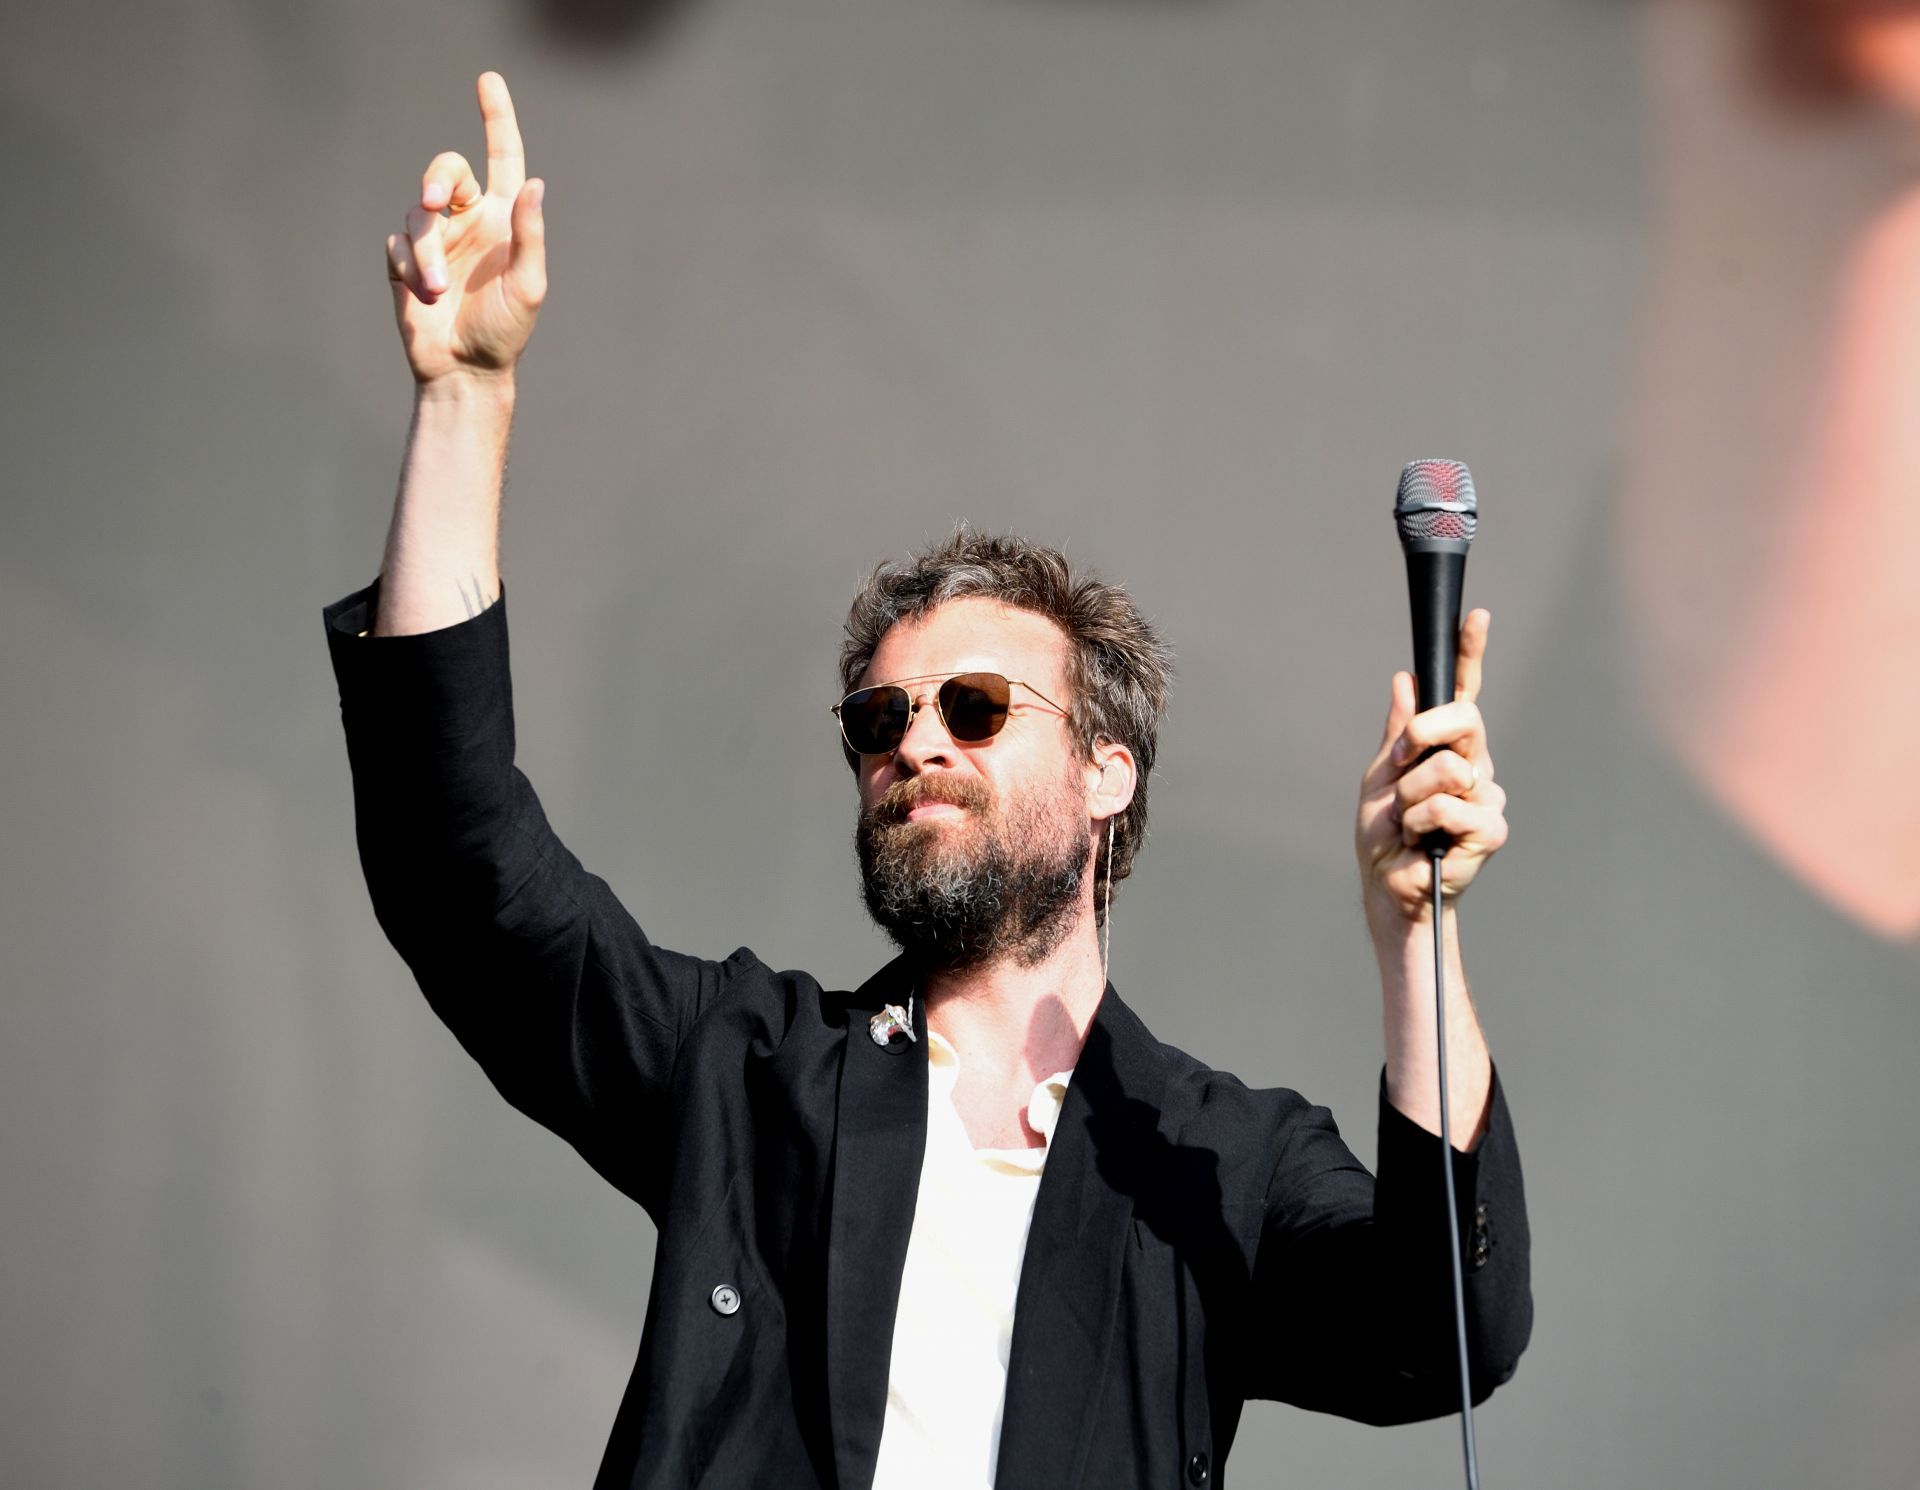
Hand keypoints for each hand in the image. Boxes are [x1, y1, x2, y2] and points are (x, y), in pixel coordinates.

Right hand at [384, 72, 546, 387]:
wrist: (464, 370)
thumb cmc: (504, 331)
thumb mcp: (528, 286)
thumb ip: (529, 236)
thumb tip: (534, 184)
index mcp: (504, 220)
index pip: (502, 158)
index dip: (496, 119)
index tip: (488, 80)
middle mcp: (469, 220)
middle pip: (445, 169)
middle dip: (436, 177)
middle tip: (433, 199)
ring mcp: (435, 239)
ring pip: (417, 212)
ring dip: (424, 250)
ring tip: (433, 289)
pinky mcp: (405, 260)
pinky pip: (397, 243)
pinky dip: (407, 266)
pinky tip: (419, 294)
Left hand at [1356, 609, 1508, 924]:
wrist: (1387, 884)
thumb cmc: (1385, 835)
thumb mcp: (1381, 774)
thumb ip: (1398, 731)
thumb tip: (1404, 679)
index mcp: (1448, 747)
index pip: (1464, 693)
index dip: (1472, 653)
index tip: (1476, 616)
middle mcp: (1475, 764)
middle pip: (1464, 718)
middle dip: (1422, 735)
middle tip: (1400, 764)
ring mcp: (1486, 795)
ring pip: (1449, 768)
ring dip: (1411, 796)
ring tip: (1409, 821)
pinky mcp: (1491, 828)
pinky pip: (1452, 806)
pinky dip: (1422, 823)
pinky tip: (1423, 841)